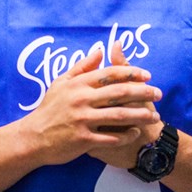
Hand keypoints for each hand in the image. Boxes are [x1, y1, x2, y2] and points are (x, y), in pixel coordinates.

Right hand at [20, 47, 161, 165]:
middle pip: (120, 92)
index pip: (110, 73)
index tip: (147, 75)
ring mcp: (82, 120)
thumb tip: (100, 51)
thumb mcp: (60, 83)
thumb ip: (81, 67)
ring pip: (119, 115)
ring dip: (140, 115)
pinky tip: (136, 133)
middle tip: (159, 94)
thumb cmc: (48, 109)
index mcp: (78, 84)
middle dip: (143, 92)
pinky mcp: (83, 140)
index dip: (132, 73)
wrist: (32, 138)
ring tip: (154, 116)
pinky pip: (111, 137)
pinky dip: (126, 135)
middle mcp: (81, 100)